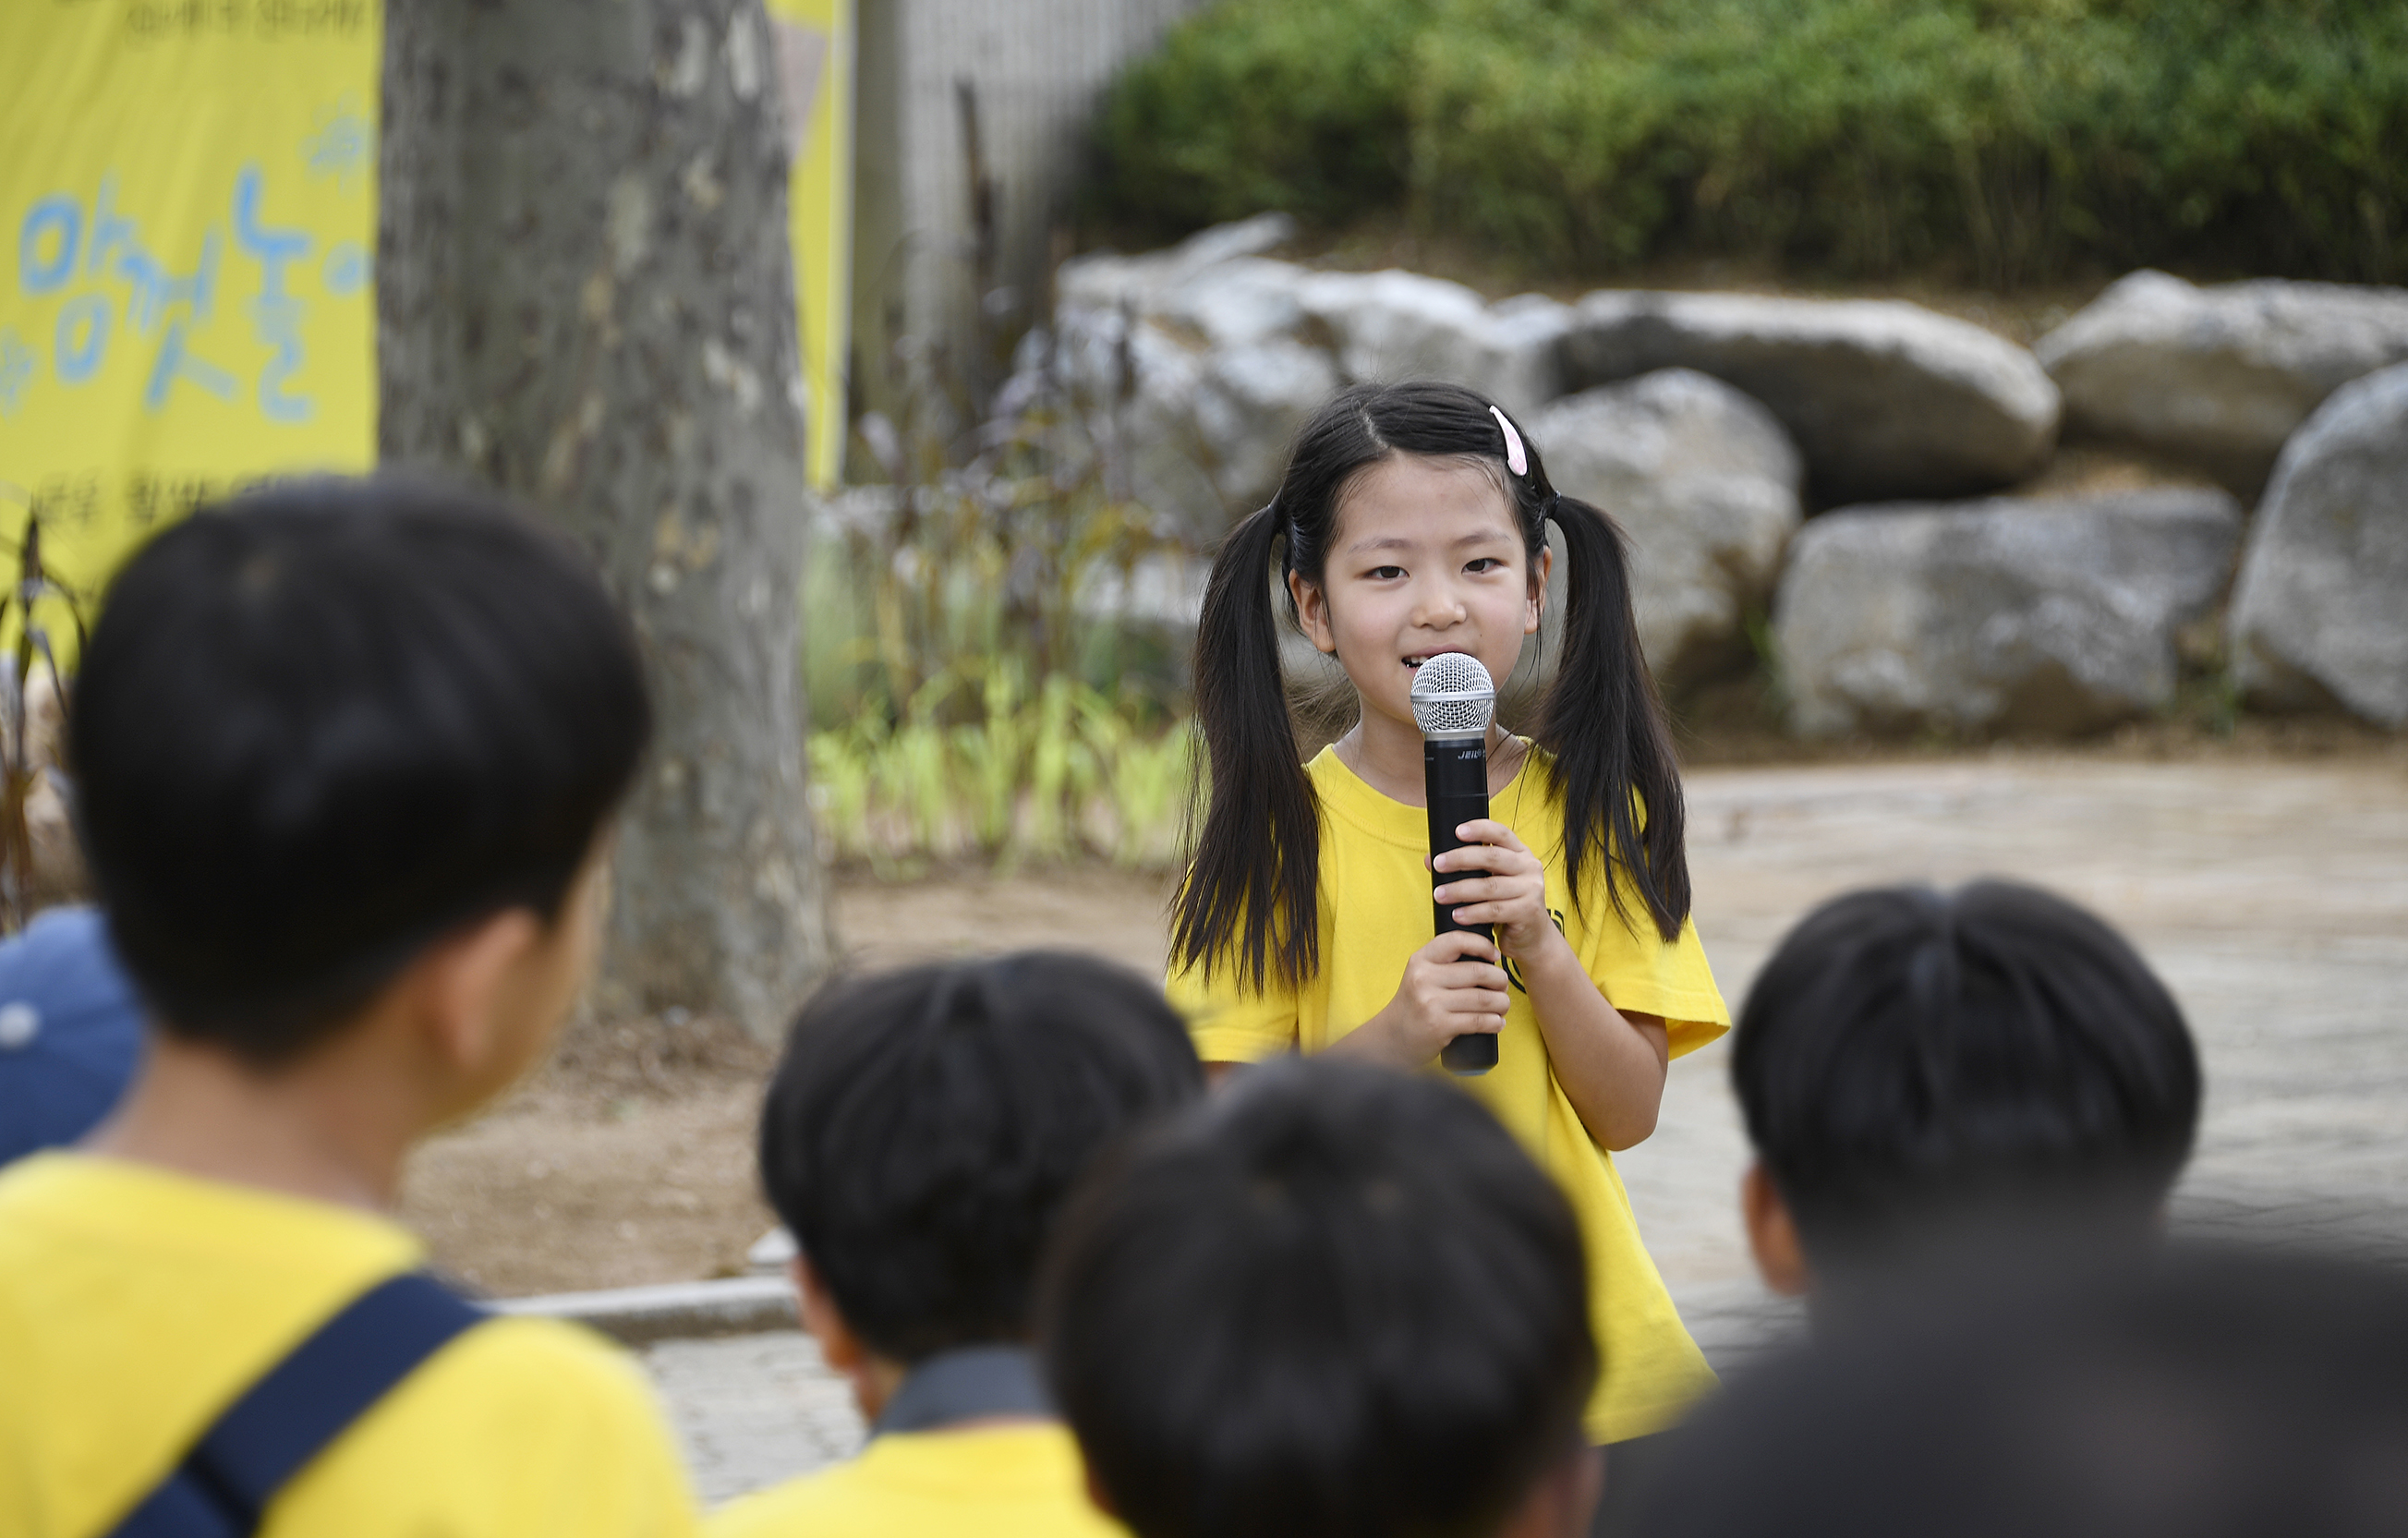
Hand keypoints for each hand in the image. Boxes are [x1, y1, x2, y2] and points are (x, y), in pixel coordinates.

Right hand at [1352, 929, 1508, 1068]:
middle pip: (1478, 971)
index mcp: (1420, 960)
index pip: (1456, 941)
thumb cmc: (1414, 1005)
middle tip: (1502, 987)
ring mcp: (1431, 1002)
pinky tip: (1496, 1022)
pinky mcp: (1439, 1026)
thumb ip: (1445, 964)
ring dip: (1501, 1003)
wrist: (1393, 1038)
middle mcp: (1423, 978)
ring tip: (1502, 1006)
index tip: (1494, 956)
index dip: (1482, 945)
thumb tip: (1488, 958)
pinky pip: (1479, 1021)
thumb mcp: (1421, 976)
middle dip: (1499, 980)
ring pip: (1483, 998)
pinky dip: (1494, 1022)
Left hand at [1433, 820, 1559, 961]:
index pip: (1501, 833)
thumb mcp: (1490, 881)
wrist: (1532, 936)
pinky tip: (1457, 915)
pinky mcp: (1529, 911)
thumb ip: (1465, 869)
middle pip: (1492, 857)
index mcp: (1520, 853)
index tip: (1457, 831)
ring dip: (1461, 890)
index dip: (1480, 829)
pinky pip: (1495, 910)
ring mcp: (1531, 889)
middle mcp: (1529, 867)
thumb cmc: (1507, 903)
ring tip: (1440, 895)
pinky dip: (1473, 913)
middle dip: (1461, 859)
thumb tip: (1430, 859)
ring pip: (1490, 886)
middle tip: (1438, 865)